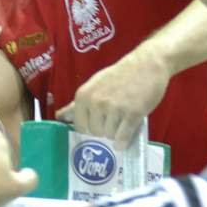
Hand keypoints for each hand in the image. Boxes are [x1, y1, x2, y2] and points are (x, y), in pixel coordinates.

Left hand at [55, 45, 169, 149]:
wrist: (146, 65)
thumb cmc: (119, 76)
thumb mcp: (94, 86)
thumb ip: (77, 104)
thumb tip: (60, 117)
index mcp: (83, 95)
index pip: (79, 126)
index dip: (88, 130)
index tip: (96, 127)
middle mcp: (96, 102)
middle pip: (95, 133)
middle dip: (104, 131)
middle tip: (112, 121)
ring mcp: (114, 108)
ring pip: (110, 136)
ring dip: (116, 134)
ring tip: (121, 121)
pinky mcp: (132, 113)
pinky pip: (123, 136)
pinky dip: (124, 141)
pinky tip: (124, 140)